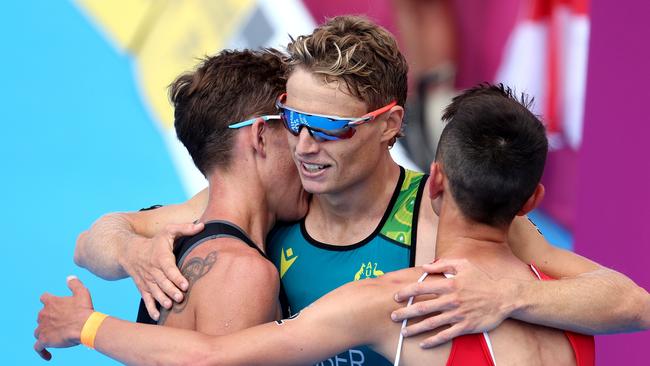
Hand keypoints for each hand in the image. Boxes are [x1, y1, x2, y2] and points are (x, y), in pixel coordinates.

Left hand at [34, 276, 94, 359]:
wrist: (84, 326)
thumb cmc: (84, 309)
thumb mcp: (82, 292)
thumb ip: (74, 284)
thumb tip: (70, 277)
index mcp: (51, 302)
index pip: (44, 298)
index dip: (49, 301)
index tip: (55, 305)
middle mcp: (43, 314)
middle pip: (41, 316)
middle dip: (49, 319)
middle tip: (62, 322)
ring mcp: (42, 328)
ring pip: (38, 331)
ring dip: (44, 333)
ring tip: (55, 336)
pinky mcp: (44, 340)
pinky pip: (38, 347)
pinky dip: (42, 351)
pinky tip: (48, 355)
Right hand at [121, 222, 203, 319]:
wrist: (130, 252)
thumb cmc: (155, 242)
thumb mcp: (168, 231)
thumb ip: (184, 228)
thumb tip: (202, 225)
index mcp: (161, 257)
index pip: (169, 268)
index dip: (176, 277)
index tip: (185, 284)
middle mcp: (153, 270)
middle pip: (162, 282)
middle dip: (171, 290)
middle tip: (180, 298)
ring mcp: (147, 280)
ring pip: (155, 291)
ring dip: (162, 299)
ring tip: (169, 305)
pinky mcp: (143, 288)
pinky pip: (146, 299)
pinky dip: (150, 308)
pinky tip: (156, 316)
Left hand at [391, 259, 516, 347]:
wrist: (505, 296)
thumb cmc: (482, 279)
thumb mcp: (464, 265)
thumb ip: (442, 264)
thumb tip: (424, 266)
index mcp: (449, 284)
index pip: (422, 288)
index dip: (406, 292)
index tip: (396, 296)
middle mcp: (452, 300)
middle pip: (423, 307)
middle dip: (405, 313)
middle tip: (393, 316)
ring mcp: (458, 314)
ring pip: (432, 323)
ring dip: (416, 328)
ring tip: (404, 332)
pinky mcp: (466, 326)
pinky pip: (446, 335)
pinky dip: (433, 341)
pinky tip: (423, 344)